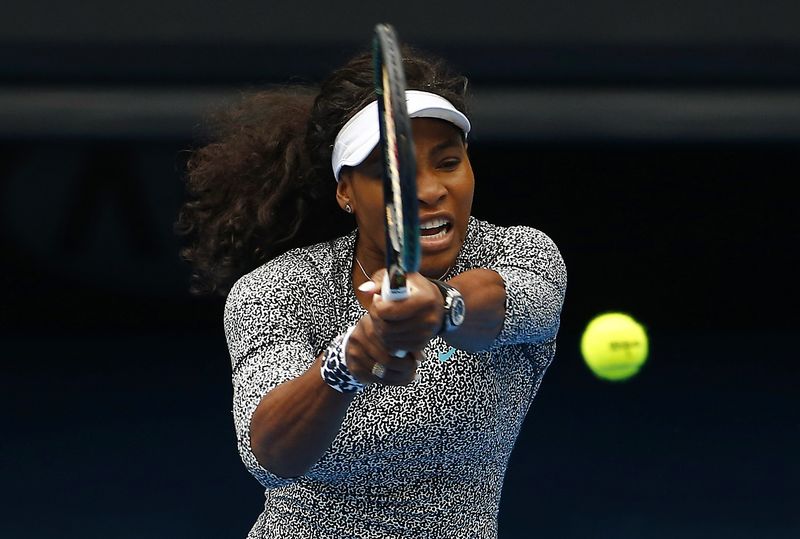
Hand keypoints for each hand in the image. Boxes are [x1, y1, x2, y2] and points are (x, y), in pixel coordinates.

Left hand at [346, 270, 442, 385]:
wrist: (435, 303)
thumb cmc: (414, 288)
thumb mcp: (400, 277)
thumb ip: (380, 282)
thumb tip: (365, 290)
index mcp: (424, 299)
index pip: (388, 311)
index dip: (377, 306)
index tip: (379, 299)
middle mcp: (428, 319)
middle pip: (387, 327)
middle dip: (376, 319)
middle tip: (377, 310)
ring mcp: (425, 334)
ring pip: (389, 339)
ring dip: (380, 329)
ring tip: (384, 318)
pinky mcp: (421, 344)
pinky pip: (395, 347)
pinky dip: (388, 339)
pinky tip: (391, 327)